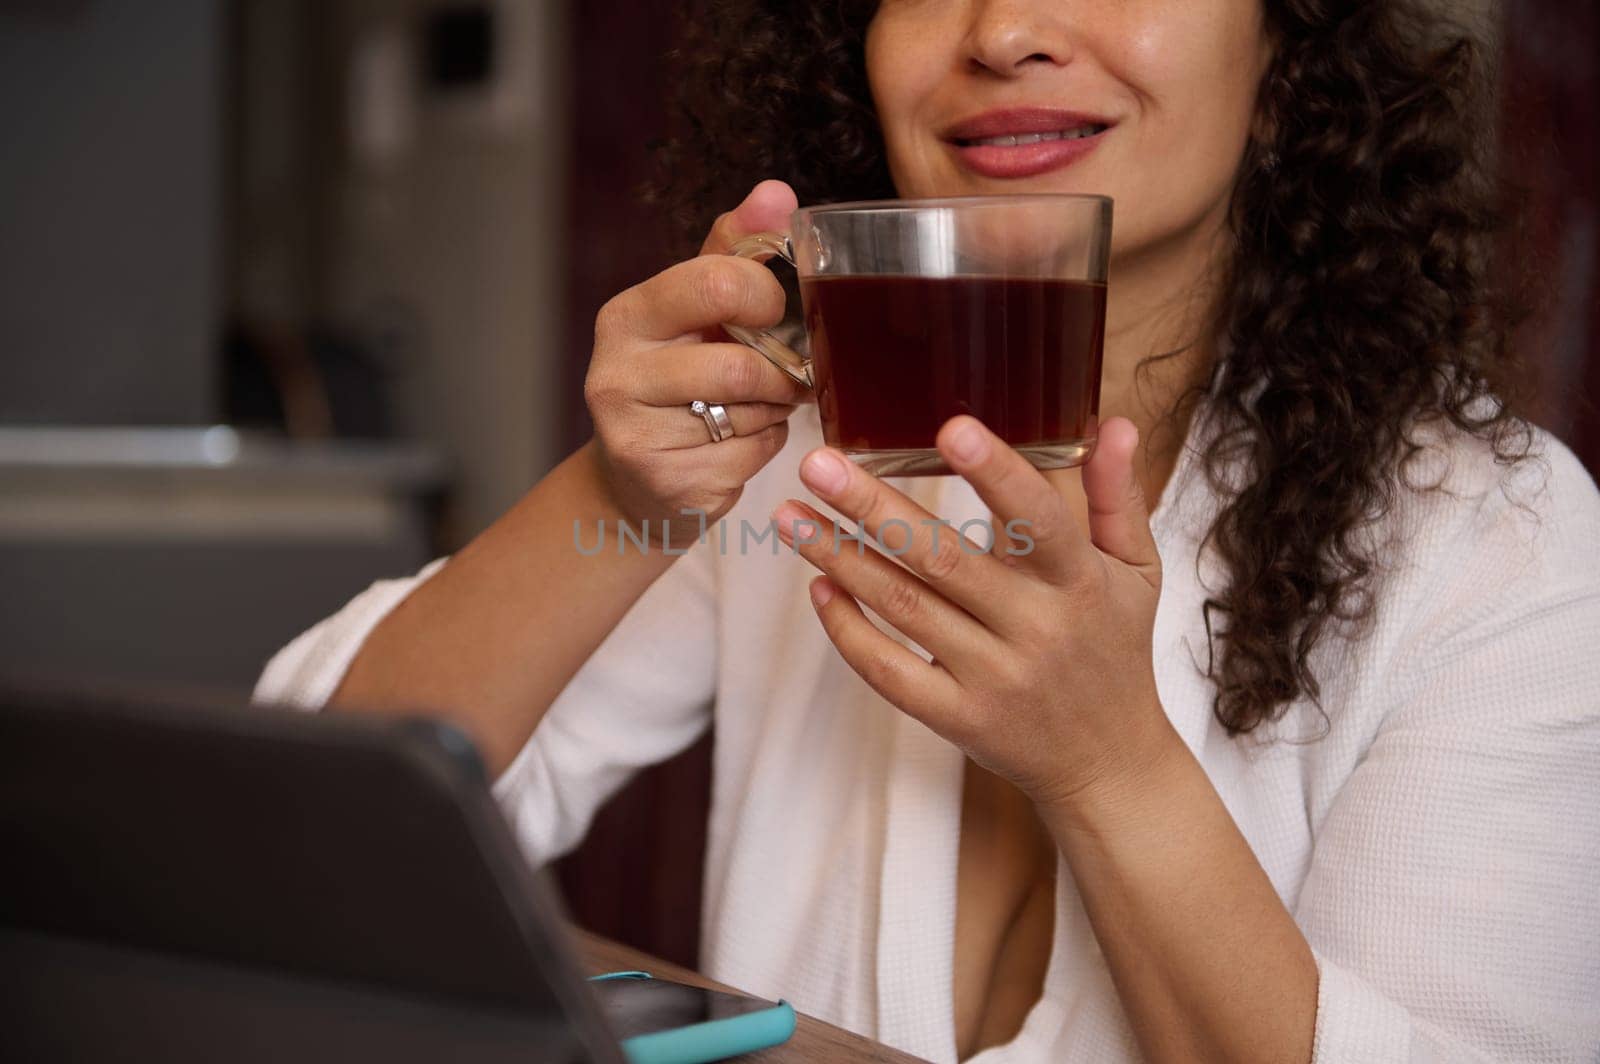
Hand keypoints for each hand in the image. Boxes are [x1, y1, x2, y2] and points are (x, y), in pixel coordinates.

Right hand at [586, 180, 810, 544]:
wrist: (635, 477)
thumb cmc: (676, 378)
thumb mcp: (693, 308)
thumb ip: (734, 249)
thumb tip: (777, 192)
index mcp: (626, 316)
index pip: (717, 284)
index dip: (764, 298)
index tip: (770, 311)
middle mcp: (616, 374)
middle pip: (739, 365)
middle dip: (777, 372)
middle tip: (781, 372)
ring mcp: (635, 436)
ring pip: (749, 414)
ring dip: (772, 411)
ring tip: (757, 406)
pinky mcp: (666, 483)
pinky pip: (750, 458)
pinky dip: (763, 448)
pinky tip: (740, 442)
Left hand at [771, 415, 1176, 811]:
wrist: (1108, 764)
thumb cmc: (1115, 650)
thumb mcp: (1138, 572)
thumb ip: (1116, 497)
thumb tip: (1113, 424)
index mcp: (1081, 584)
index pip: (1041, 521)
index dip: (998, 474)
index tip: (951, 428)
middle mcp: (1035, 630)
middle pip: (945, 560)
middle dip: (874, 508)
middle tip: (817, 463)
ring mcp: (992, 678)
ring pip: (906, 609)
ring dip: (841, 559)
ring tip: (790, 516)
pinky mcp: (958, 717)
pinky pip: (890, 672)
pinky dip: (849, 630)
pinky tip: (819, 587)